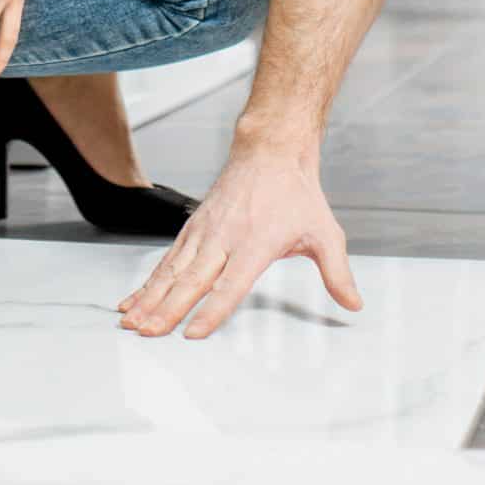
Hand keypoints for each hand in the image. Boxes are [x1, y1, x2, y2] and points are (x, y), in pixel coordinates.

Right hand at [116, 145, 361, 339]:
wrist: (269, 152)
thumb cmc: (295, 193)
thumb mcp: (325, 233)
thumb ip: (337, 273)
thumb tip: (353, 304)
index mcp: (256, 242)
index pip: (230, 284)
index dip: (212, 310)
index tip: (193, 333)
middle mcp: (225, 237)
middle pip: (192, 280)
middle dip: (167, 310)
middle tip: (147, 333)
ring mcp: (205, 232)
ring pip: (172, 270)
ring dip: (150, 298)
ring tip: (131, 321)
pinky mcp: (193, 228)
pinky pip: (167, 260)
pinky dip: (148, 282)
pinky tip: (134, 300)